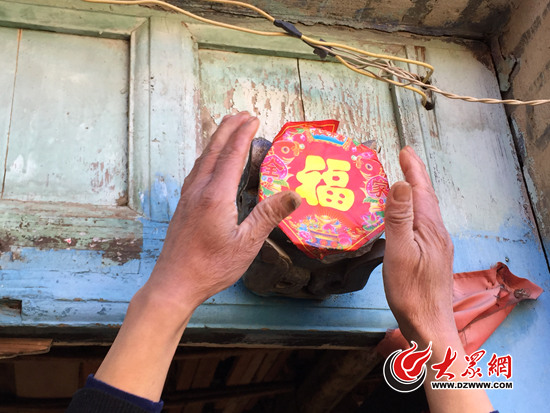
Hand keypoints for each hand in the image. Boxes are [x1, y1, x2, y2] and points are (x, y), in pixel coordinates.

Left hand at [144, 111, 300, 313]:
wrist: (174, 283)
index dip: (243, 135)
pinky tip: (209, 162)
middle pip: (213, 150)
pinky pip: (196, 171)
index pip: (231, 156)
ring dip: (216, 141)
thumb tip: (295, 195)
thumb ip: (269, 215)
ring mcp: (188, 197)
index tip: (253, 119)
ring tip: (227, 130)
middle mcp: (199, 190)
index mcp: (216, 196)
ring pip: (202, 159)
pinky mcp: (184, 206)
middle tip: (241, 115)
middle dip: (227, 129)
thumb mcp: (247, 243)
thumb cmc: (211, 266)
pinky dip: (207, 156)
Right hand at [383, 147, 492, 412]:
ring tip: (404, 183)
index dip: (413, 170)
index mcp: (430, 229)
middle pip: (427, 199)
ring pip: (426, 212)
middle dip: (415, 177)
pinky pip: (424, 225)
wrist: (429, 325)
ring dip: (416, 194)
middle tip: (404, 159)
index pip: (421, 191)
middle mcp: (438, 234)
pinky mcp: (434, 258)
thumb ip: (400, 218)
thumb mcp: (400, 252)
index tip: (404, 150)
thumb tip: (400, 183)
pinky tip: (408, 219)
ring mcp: (438, 247)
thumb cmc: (410, 291)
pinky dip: (414, 212)